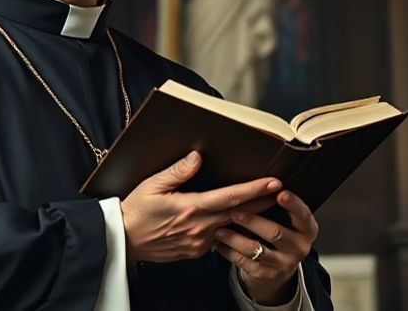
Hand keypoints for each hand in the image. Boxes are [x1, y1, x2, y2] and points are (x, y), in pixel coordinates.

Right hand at [120, 151, 281, 262]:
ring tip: (267, 204)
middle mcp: (200, 227)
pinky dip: (231, 229)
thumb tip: (197, 156)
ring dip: (250, 217)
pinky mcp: (197, 251)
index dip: (255, 189)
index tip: (274, 182)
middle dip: (262, 202)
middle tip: (283, 192)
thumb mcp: (152, 185)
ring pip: (232, 227)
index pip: (231, 197)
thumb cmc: (135, 211)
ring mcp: (200, 242)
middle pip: (240, 213)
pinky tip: (239, 220)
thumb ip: (177, 171)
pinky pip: (219, 239)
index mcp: (191, 208)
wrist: (124, 241)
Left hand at [213, 191, 317, 304]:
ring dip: (234, 238)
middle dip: (253, 221)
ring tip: (219, 229)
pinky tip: (218, 244)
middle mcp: (299, 247)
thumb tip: (267, 181)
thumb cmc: (278, 232)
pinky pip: (244, 262)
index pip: (303, 215)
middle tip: (234, 211)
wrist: (276, 267)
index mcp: (307, 229)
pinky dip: (229, 252)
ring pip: (255, 249)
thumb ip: (278, 203)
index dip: (293, 204)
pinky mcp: (266, 275)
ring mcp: (283, 264)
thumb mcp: (286, 219)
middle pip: (276, 232)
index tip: (280, 192)